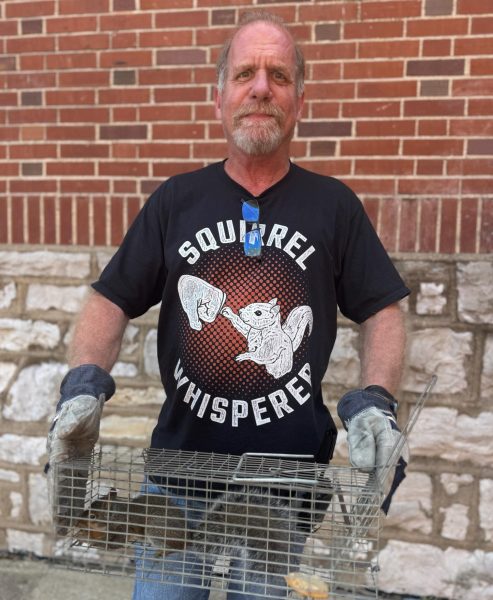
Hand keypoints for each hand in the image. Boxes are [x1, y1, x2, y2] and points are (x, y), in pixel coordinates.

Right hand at [45, 365, 114, 524]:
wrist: (84, 401)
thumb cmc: (81, 407)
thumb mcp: (80, 412)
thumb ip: (73, 422)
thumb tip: (64, 432)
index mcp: (60, 450)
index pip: (58, 478)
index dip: (58, 497)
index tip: (58, 513)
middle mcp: (62, 458)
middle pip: (59, 487)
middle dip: (60, 507)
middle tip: (61, 529)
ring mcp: (70, 461)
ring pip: (68, 487)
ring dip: (68, 505)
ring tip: (68, 527)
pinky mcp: (80, 460)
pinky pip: (78, 481)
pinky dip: (77, 495)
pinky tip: (79, 509)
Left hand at [337, 385, 406, 512]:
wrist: (371, 409)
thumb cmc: (366, 418)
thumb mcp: (361, 427)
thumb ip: (362, 445)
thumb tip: (365, 469)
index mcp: (392, 444)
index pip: (386, 469)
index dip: (379, 487)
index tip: (372, 502)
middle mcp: (397, 454)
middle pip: (388, 480)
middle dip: (377, 498)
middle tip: (365, 516)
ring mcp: (394, 459)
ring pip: (386, 482)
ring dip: (375, 498)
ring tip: (363, 515)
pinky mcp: (388, 463)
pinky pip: (382, 479)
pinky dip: (374, 491)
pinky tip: (365, 503)